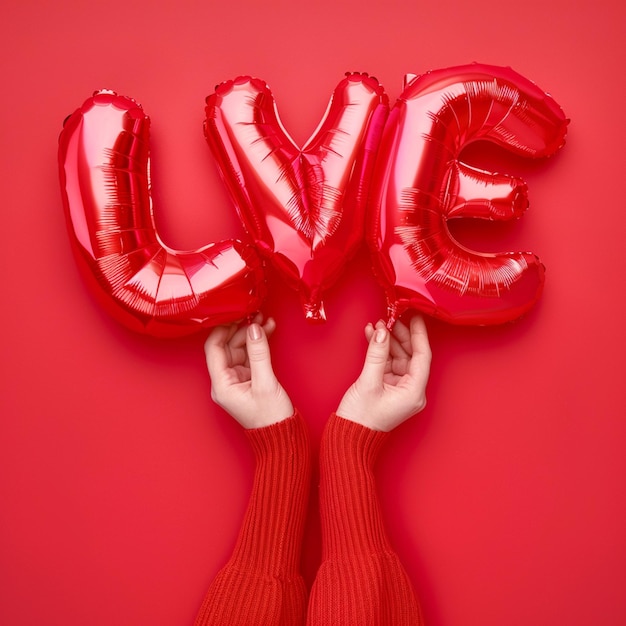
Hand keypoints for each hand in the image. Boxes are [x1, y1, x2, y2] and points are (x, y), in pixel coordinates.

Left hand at [204, 316, 293, 428]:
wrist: (283, 436)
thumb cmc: (271, 419)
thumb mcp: (266, 383)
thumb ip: (259, 354)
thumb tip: (253, 328)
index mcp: (221, 385)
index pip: (214, 349)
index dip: (223, 329)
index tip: (235, 314)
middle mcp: (225, 381)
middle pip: (227, 346)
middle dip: (241, 329)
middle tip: (255, 314)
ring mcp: (237, 379)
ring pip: (240, 349)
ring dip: (252, 334)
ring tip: (265, 319)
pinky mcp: (249, 379)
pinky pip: (250, 356)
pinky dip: (258, 343)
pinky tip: (267, 331)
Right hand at [336, 315, 431, 431]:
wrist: (349, 437)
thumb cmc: (361, 418)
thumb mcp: (369, 382)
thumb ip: (377, 354)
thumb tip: (383, 332)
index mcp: (414, 392)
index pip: (422, 356)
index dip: (418, 334)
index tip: (415, 317)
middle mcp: (411, 391)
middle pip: (411, 355)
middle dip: (400, 336)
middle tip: (391, 318)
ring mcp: (400, 389)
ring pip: (399, 357)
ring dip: (388, 342)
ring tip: (376, 326)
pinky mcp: (389, 388)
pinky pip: (389, 364)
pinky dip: (381, 351)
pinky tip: (373, 338)